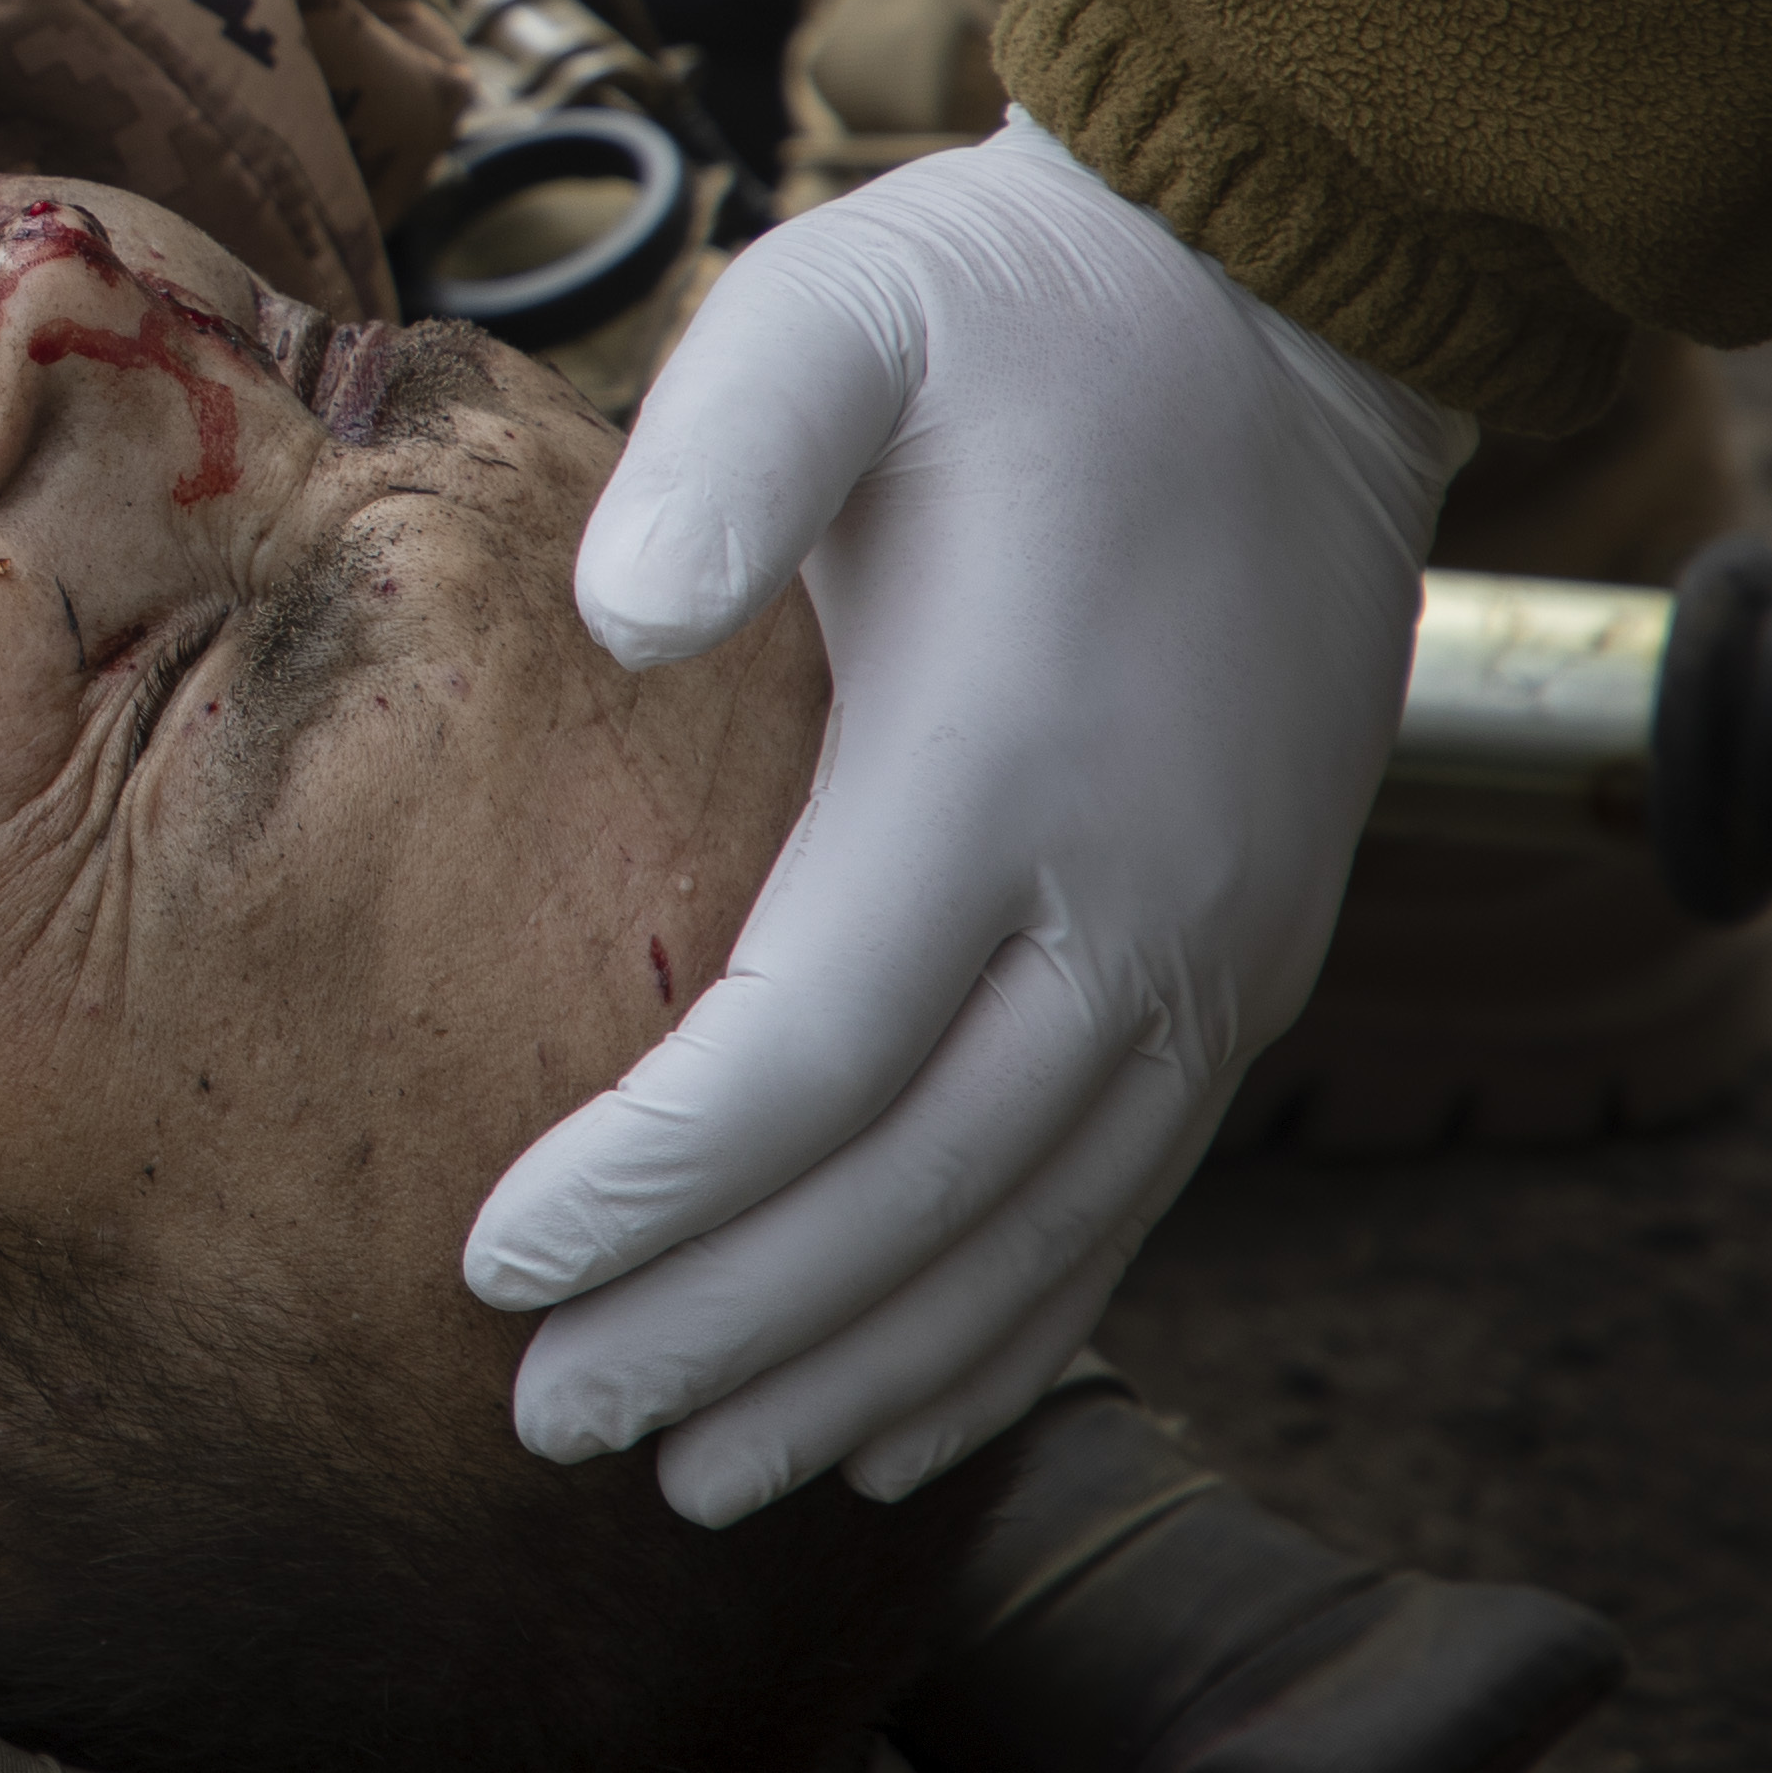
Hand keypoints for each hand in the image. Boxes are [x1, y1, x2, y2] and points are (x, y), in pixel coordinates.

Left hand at [467, 115, 1472, 1524]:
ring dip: (856, 1375)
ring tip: (694, 1471)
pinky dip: (1007, 1336)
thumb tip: (617, 611)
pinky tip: (896, 1424)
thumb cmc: (1012, 315)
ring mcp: (1210, 956)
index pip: (806, 1051)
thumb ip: (728, 449)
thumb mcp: (842, 314)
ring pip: (1028, 1240)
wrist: (1282, 300)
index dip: (651, 1182)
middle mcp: (1131, 903)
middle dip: (721, 1330)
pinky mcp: (1243, 971)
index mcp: (1003, 766)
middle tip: (546, 1422)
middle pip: (908, 1194)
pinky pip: (1122, 1206)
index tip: (489, 1260)